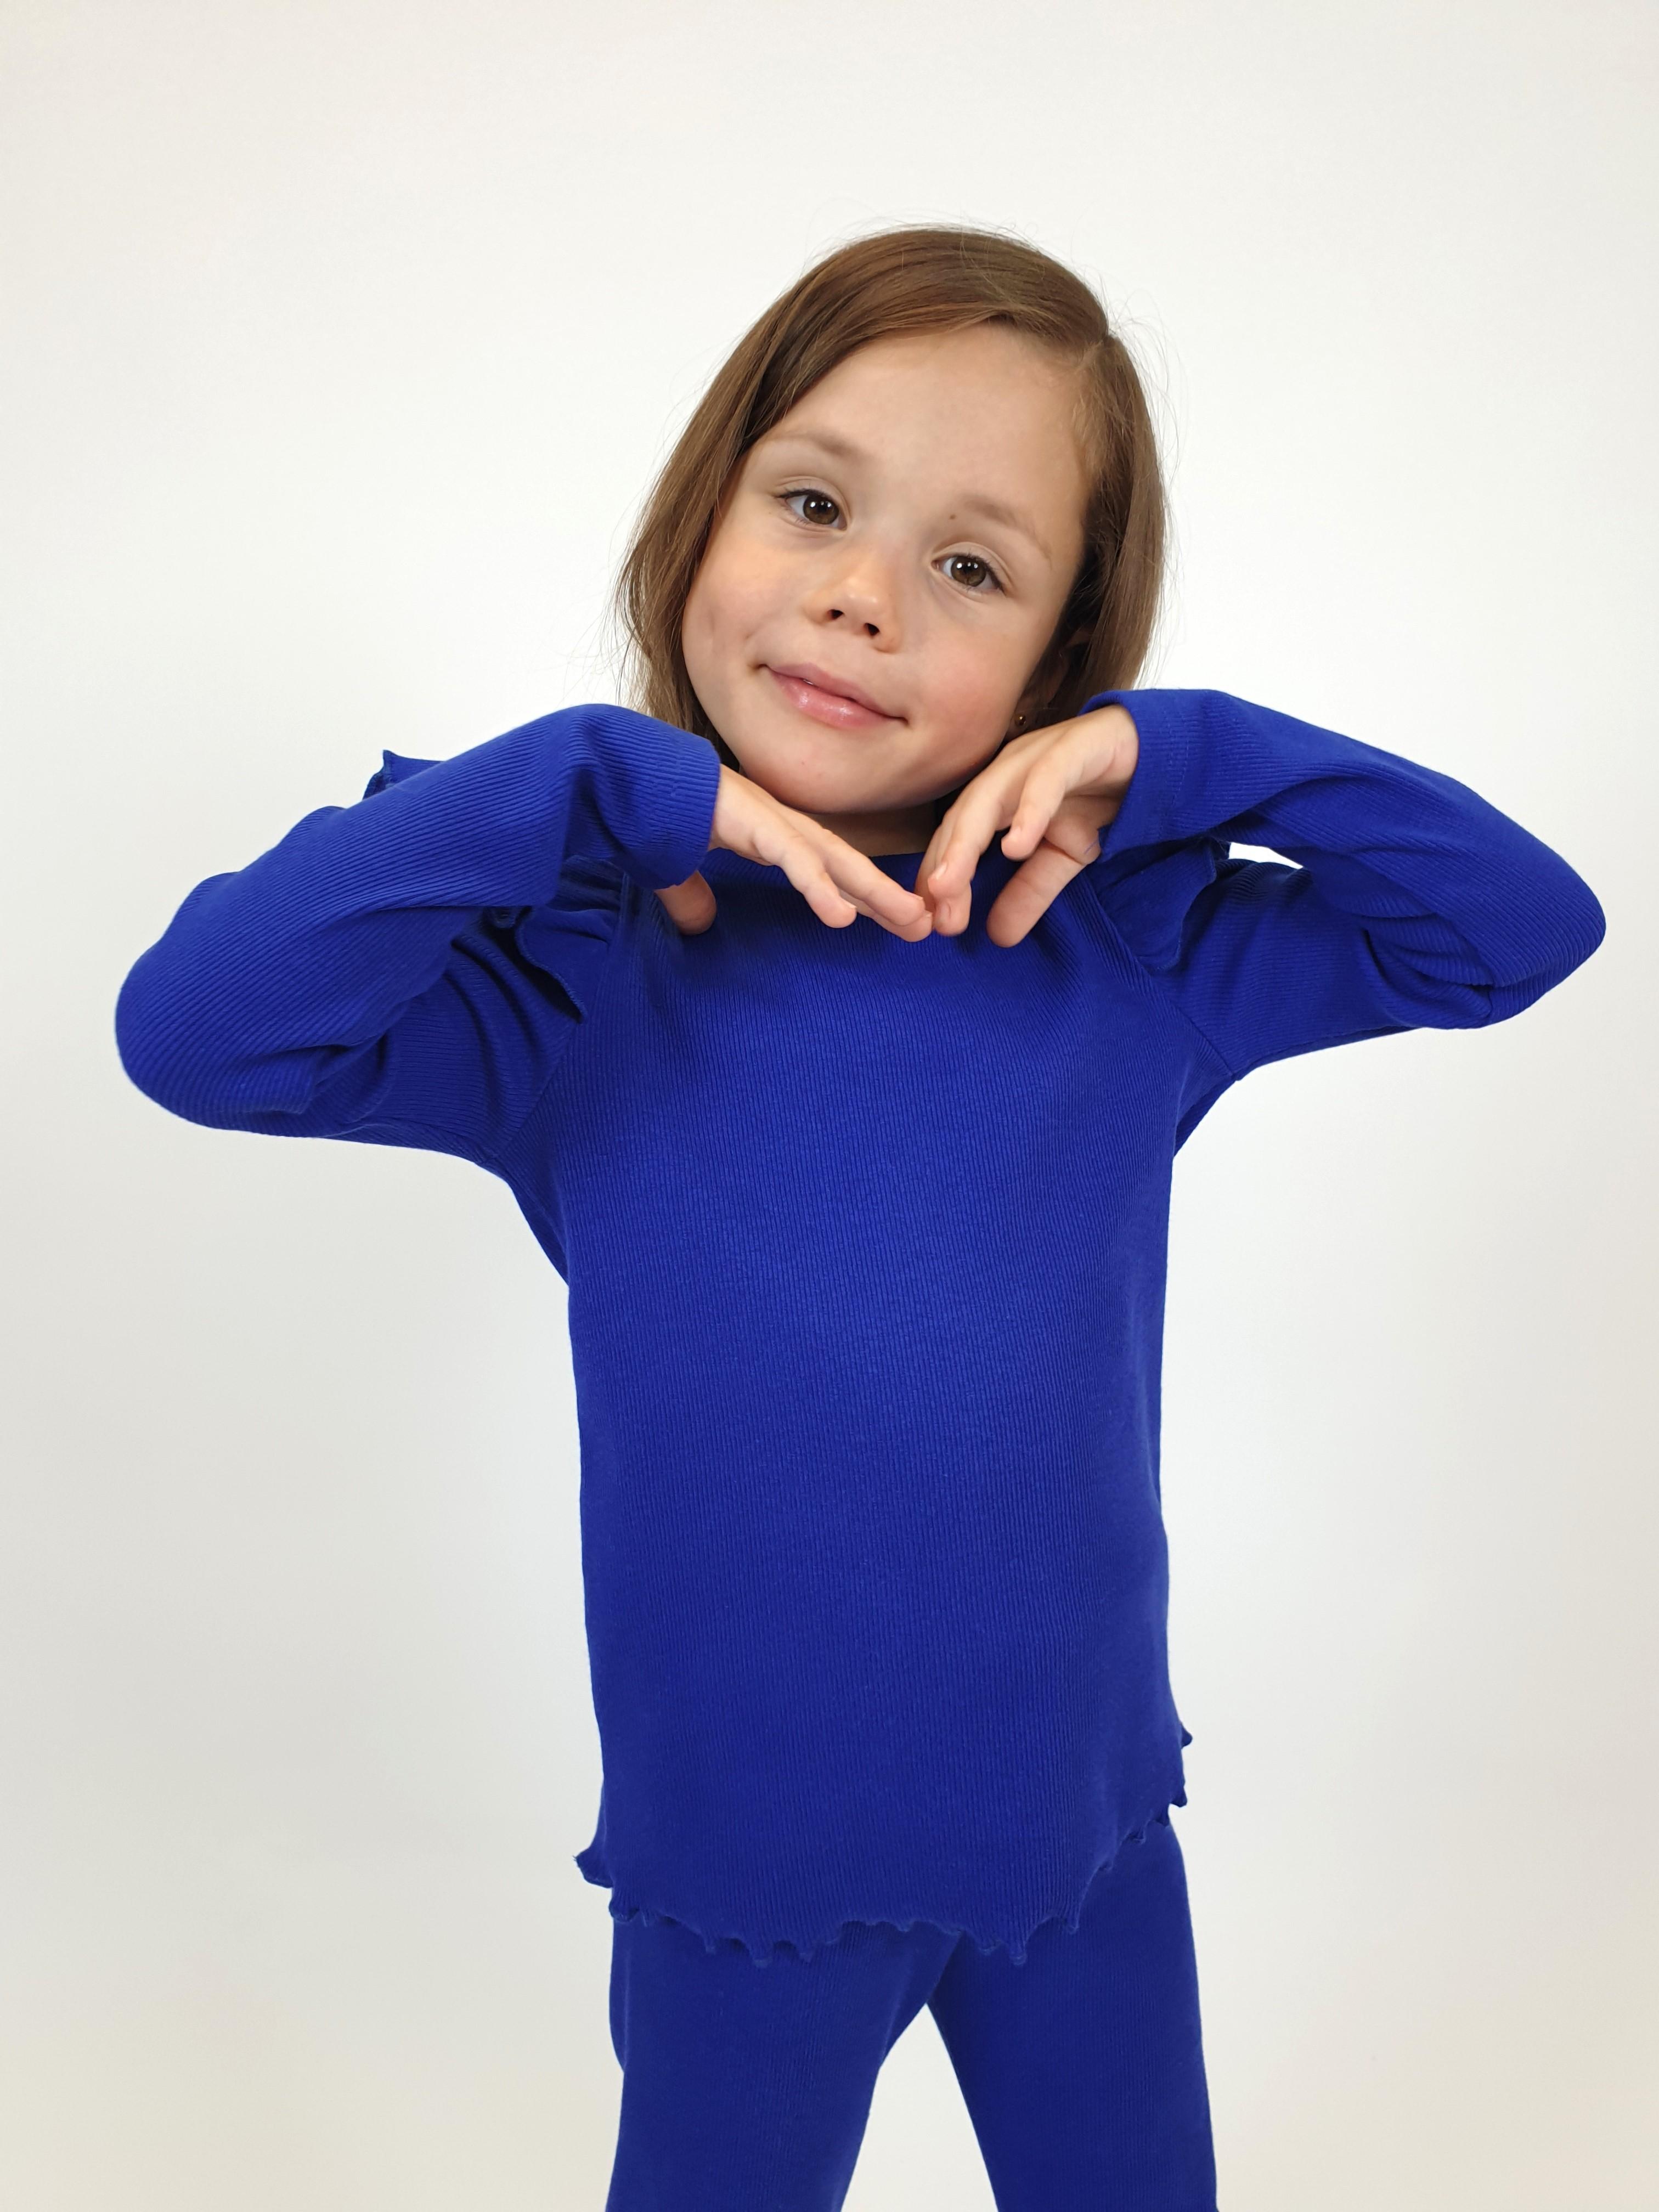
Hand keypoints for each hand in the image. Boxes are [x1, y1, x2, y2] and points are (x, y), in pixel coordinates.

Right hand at [654, 766, 934, 940]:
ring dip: (874, 891)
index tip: (896, 921)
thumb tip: (700, 923)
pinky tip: (842, 915)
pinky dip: (818, 885)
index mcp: (766, 831)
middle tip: (928, 925)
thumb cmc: (647, 815)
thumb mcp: (676, 871)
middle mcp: (777, 821)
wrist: (620, 777)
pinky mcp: (748, 820)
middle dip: (887, 895)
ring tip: (910, 922)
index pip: (827, 865)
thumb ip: (694, 896)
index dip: (864, 892)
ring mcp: (767, 818)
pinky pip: (792, 857)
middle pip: (845, 862)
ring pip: (834, 860)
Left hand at [918, 704, 1138, 945]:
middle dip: (943, 866)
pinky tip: (1016, 846)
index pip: (955, 839)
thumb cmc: (1097, 800)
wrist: (1155, 755)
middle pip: (961, 818)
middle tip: (933, 910)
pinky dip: (1029, 812)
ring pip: (989, 797)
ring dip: (966, 842)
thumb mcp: (1061, 857)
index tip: (932, 923)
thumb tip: (998, 937)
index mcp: (996, 796)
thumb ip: (1029, 891)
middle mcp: (1006, 772)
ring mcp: (1036, 756)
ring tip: (949, 883)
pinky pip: (1047, 779)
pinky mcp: (1075, 748)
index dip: (940, 879)